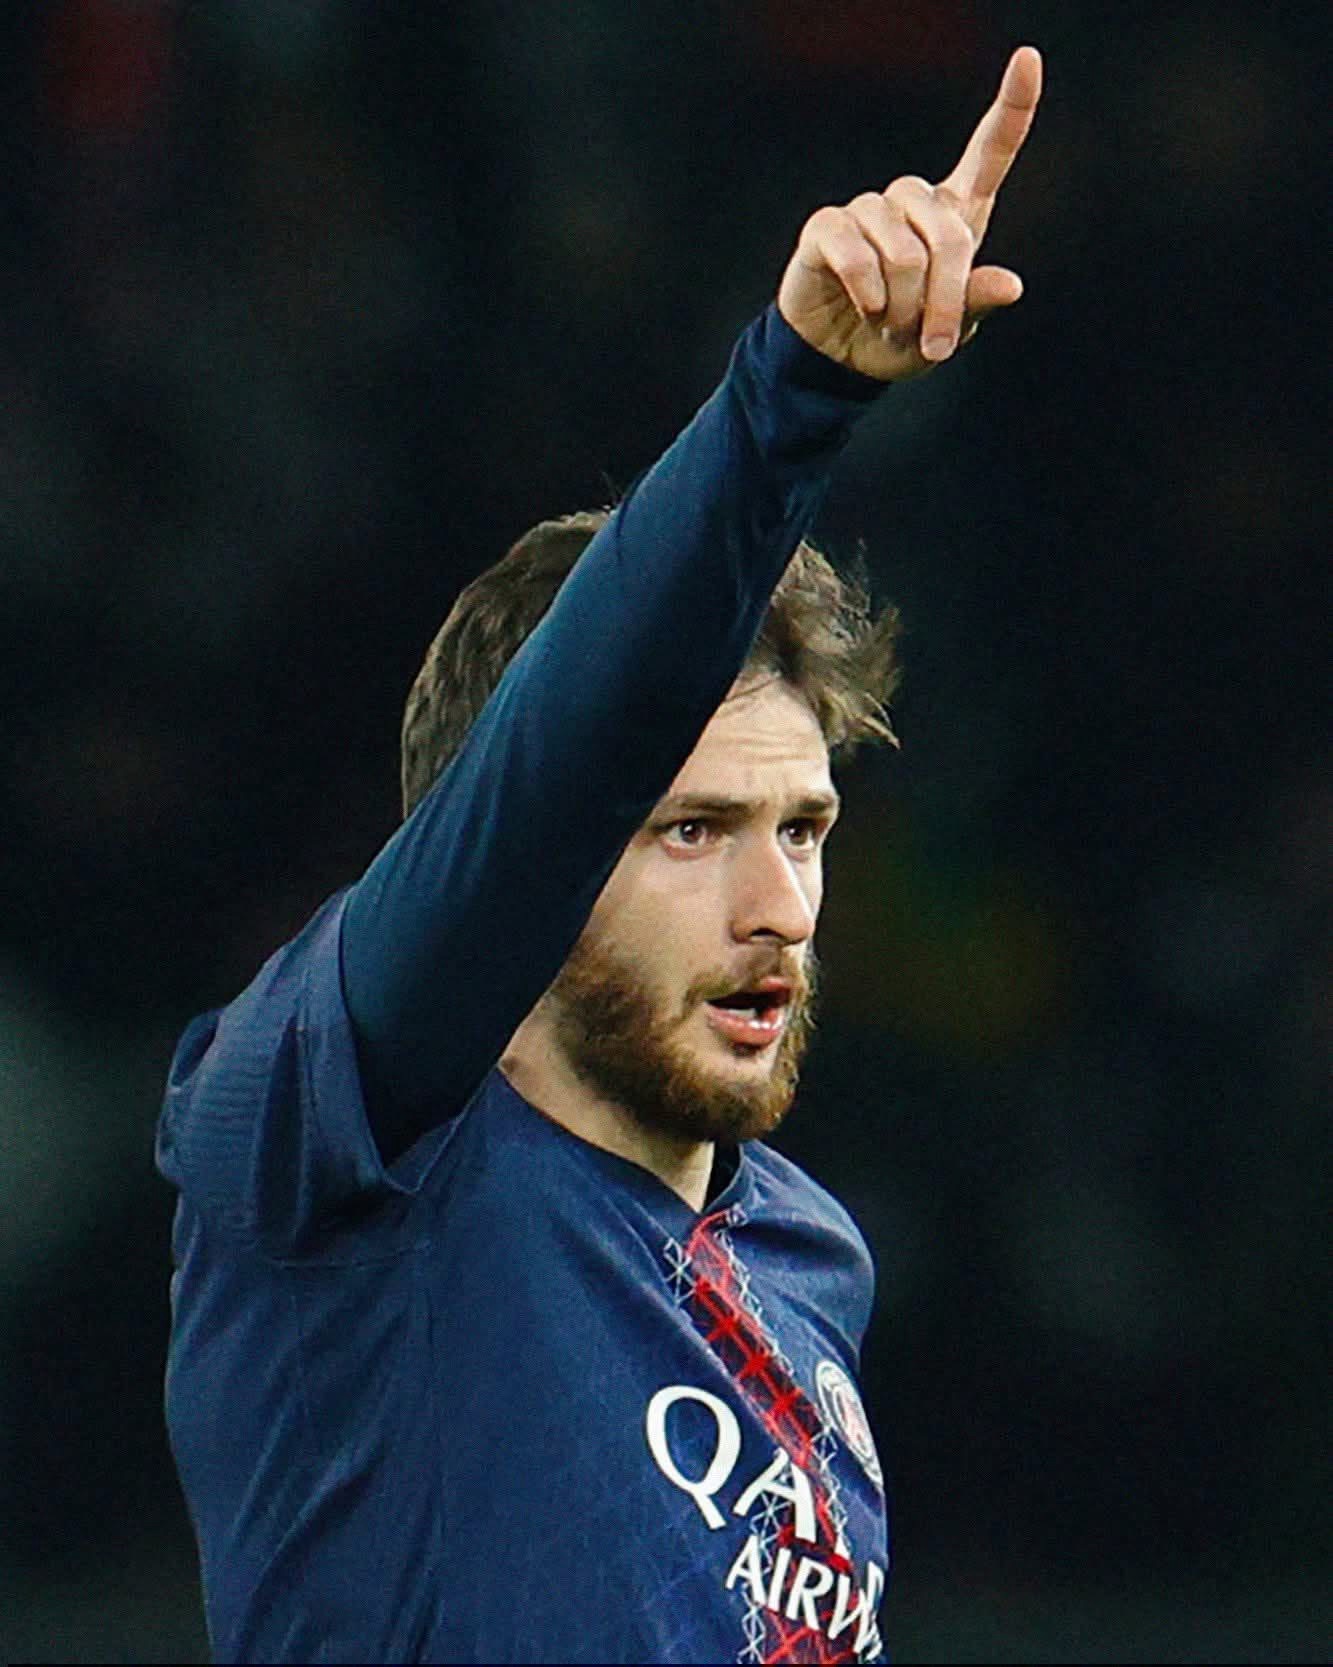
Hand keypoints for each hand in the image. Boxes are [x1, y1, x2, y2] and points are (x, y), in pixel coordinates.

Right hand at [777, 45, 1041, 380]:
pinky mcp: (827, 227)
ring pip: (903, 251)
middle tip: (934, 344)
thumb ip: (974, 304)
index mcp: (955, 215)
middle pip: (948, 233)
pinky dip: (868, 291)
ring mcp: (868, 210)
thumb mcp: (948, 332)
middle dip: (945, 299)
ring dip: (902, 305)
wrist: (840, 361)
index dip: (1012, 108)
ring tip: (889, 324)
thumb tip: (1011, 285)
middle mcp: (913, 202)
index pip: (990, 152)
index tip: (1028, 59)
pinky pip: (857, 253)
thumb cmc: (903, 338)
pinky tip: (866, 308)